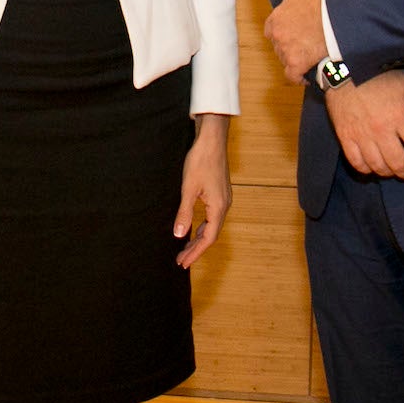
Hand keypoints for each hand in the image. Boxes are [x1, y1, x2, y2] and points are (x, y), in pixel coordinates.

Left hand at [174, 114, 231, 266]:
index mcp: (218, 208)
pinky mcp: (220, 193)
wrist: (212, 140)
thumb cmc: (200, 161)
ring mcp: (224, 199)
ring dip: (198, 238)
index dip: (195, 252)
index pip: (207, 238)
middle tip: (181, 260)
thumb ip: (184, 213)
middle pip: (211, 235)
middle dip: (195, 248)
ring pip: (212, 226)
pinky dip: (202, 227)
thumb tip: (178, 235)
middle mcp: (224, 206)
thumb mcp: (188, 188)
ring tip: (185, 248)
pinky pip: (212, 217)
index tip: (183, 263)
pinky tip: (193, 228)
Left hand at [263, 0, 329, 81]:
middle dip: (289, 45)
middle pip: (278, 45)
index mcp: (276, 18)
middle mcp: (278, 36)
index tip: (293, 31)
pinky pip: (293, 75)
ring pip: (285, 60)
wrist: (340, 17)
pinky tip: (307, 75)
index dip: (281, 30)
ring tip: (310, 57)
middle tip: (305, 44)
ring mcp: (286, 51)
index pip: (271, 29)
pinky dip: (299, 76)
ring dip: (294, 59)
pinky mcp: (298, 65)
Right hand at [324, 68, 403, 178]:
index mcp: (400, 117)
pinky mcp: (345, 136)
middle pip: (399, 163)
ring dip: (389, 172)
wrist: (345, 69)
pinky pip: (356, 162)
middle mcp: (381, 130)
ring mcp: (362, 136)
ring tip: (394, 169)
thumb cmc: (380, 76)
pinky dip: (366, 169)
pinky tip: (373, 167)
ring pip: (378, 166)